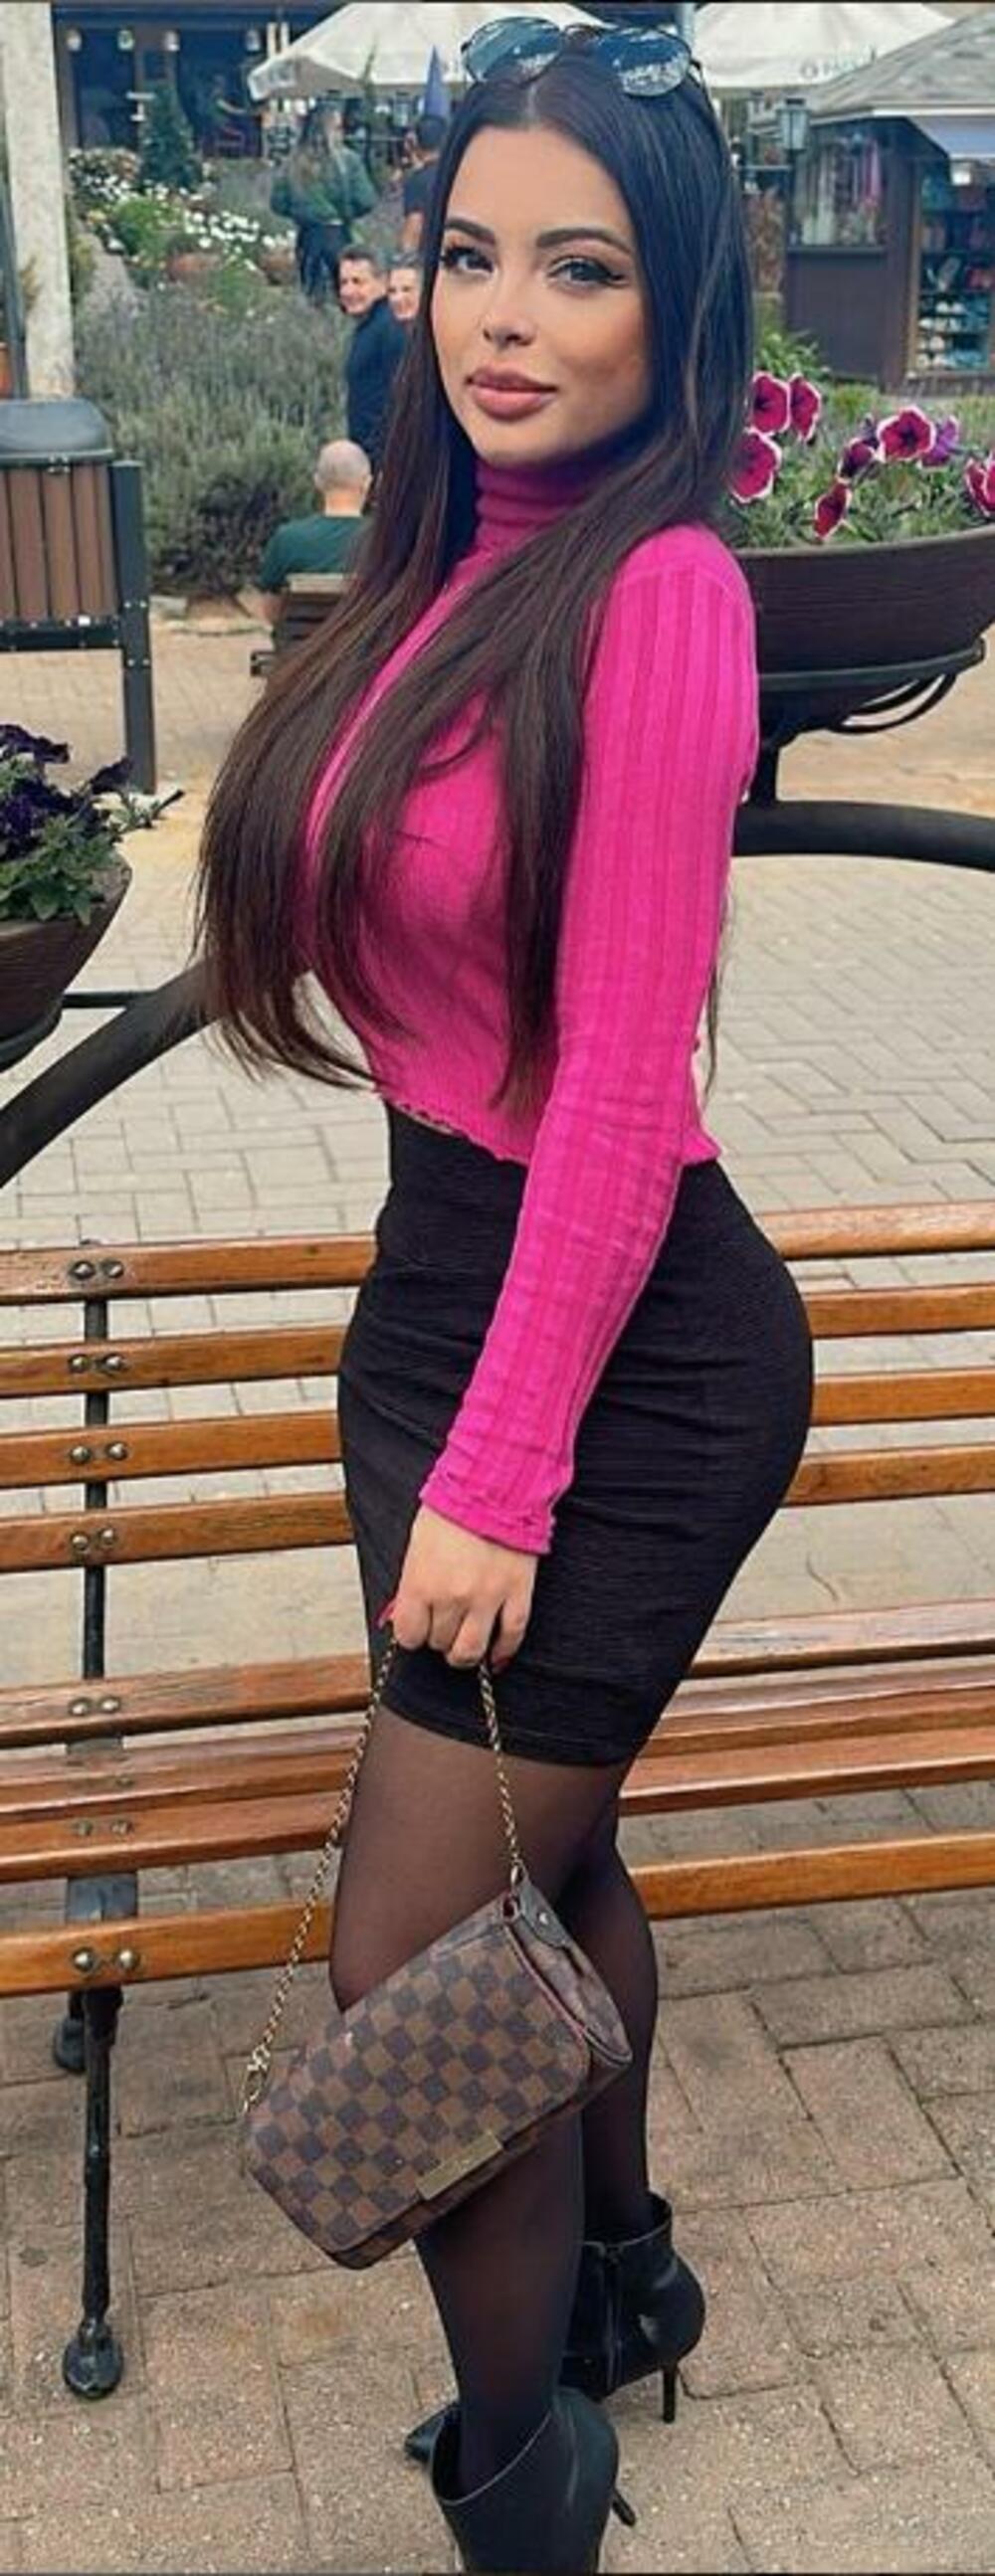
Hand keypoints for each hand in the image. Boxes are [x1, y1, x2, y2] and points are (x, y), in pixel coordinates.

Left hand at [388, 1505, 537, 1670]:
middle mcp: (452, 1597)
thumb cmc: (453, 1508)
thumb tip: (406, 1613)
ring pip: (471, 1650)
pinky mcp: (517, 1594)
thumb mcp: (417, 1545)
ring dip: (464, 1652)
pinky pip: (511, 1637)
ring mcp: (487, 1599)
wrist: (494, 1485)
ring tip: (464, 1643)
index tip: (418, 1626)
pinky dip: (502, 1652)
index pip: (409, 1635)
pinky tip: (496, 1656)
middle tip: (443, 1624)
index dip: (413, 1632)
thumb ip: (412, 1585)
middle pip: (439, 1643)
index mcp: (421, 1583)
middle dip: (438, 1636)